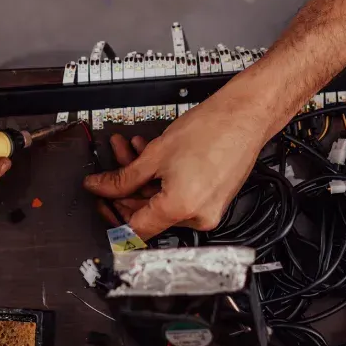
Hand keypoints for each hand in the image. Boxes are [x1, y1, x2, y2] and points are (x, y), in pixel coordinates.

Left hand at [83, 87, 269, 238]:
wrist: (244, 116)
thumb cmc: (210, 129)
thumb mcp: (155, 154)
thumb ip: (122, 177)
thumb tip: (101, 187)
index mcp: (180, 208)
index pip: (135, 230)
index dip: (112, 217)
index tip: (101, 205)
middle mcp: (197, 217)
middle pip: (148, 215)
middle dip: (126, 191)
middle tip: (110, 174)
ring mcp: (208, 211)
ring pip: (162, 202)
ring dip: (143, 180)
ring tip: (130, 152)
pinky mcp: (213, 201)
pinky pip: (179, 197)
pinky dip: (163, 181)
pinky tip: (151, 158)